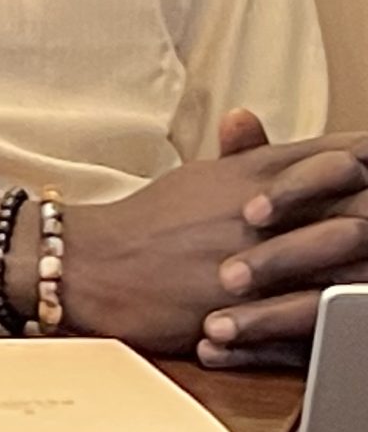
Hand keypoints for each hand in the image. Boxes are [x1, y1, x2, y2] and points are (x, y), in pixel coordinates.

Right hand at [61, 112, 367, 359]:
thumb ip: (238, 154)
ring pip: (351, 261)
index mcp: (253, 173)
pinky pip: (320, 313)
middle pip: (361, 202)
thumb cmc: (148, 225)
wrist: (91, 266)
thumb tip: (249, 118)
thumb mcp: (197, 179)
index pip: (341, 153)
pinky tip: (358, 312)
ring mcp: (261, 258)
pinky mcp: (252, 307)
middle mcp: (263, 209)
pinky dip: (347, 311)